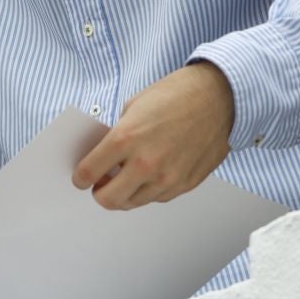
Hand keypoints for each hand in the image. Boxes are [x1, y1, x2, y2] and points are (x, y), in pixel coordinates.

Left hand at [71, 63, 234, 209]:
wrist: (219, 97)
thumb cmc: (176, 95)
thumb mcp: (134, 107)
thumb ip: (116, 135)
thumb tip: (103, 157)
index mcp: (126, 138)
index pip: (88, 173)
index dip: (80, 177)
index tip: (81, 177)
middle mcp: (145, 163)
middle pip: (107, 199)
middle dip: (99, 192)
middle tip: (101, 182)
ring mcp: (167, 178)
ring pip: (132, 203)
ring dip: (124, 193)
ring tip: (126, 177)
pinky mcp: (185, 184)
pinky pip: (156, 198)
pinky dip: (147, 190)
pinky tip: (150, 173)